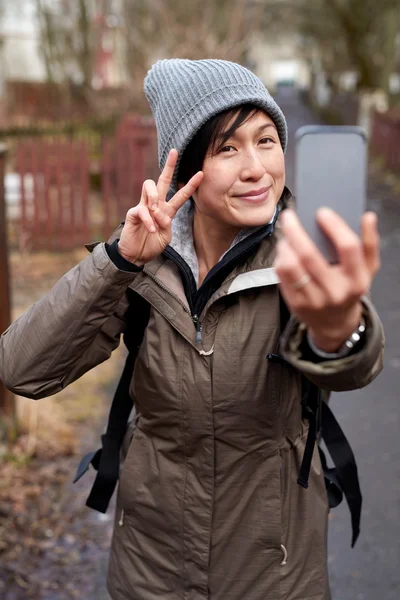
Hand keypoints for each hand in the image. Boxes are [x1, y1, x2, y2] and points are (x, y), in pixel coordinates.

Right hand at [117, 149, 202, 265]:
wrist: (136, 256)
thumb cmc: (151, 245)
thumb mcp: (166, 237)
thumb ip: (166, 225)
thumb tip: (161, 215)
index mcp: (167, 210)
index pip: (180, 194)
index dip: (190, 185)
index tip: (201, 173)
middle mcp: (155, 205)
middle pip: (162, 180)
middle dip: (169, 166)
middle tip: (174, 151)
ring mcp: (143, 207)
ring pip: (149, 186)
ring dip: (155, 198)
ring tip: (156, 214)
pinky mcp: (133, 213)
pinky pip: (142, 210)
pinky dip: (148, 220)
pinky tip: (151, 229)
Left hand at [273, 207, 379, 351]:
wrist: (335, 323)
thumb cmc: (350, 287)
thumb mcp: (367, 270)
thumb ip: (369, 243)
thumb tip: (368, 216)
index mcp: (357, 280)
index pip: (348, 247)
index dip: (334, 226)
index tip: (322, 211)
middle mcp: (335, 291)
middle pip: (309, 254)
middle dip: (295, 230)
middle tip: (289, 216)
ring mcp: (313, 300)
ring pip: (290, 264)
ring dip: (284, 244)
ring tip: (285, 235)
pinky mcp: (295, 304)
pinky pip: (281, 275)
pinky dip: (280, 257)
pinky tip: (284, 251)